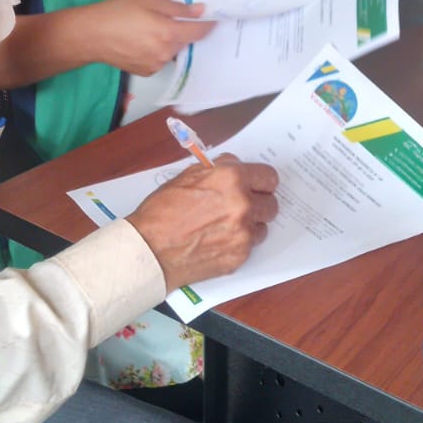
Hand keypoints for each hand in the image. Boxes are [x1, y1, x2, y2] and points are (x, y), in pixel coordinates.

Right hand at [88, 0, 214, 75]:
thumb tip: (201, 11)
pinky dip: (158, 50)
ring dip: (169, 41)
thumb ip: (178, 8)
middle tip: (169, 17)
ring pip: (173, 50)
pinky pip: (160, 59)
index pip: (200, 31)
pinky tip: (142, 41)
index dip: (208, 23)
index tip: (212, 17)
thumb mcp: (149, 1)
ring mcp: (156, 65)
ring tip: (150, 29)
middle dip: (183, 30)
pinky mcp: (146, 72)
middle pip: (186, 41)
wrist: (91, 36)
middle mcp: (166, 53)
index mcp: (169, 33)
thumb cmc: (118, 12)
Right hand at [127, 154, 278, 290]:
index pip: (269, 177)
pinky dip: (238, 243)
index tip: (258, 186)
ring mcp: (243, 233)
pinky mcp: (240, 256)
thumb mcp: (188, 176)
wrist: (151, 249)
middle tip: (240, 207)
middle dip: (258, 204)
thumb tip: (235, 166)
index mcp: (232, 179)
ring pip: (263, 226)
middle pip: (271, 204)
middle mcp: (243, 205)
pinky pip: (250, 246)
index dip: (261, 182)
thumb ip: (219, 168)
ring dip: (250, 225)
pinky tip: (218, 240)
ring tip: (225, 225)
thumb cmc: (163, 211)